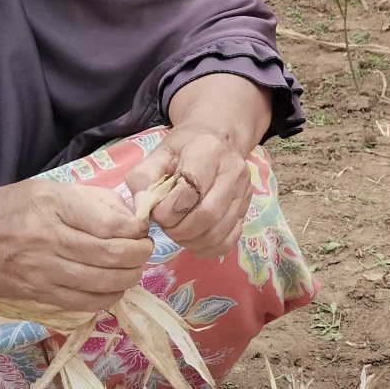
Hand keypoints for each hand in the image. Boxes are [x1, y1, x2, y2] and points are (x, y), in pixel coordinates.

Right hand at [0, 178, 152, 311]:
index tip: (141, 228)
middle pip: (113, 256)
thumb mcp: (49, 189)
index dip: (136, 230)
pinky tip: (113, 286)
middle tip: (144, 248)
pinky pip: (86, 303)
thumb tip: (132, 217)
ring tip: (132, 267)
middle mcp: (49, 240)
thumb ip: (92, 201)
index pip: (110, 225)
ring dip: (130, 277)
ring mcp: (43, 272)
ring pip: (104, 284)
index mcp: (53, 206)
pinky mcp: (40, 295)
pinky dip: (109, 297)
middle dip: (140, 254)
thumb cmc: (8, 209)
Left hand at [123, 125, 252, 256]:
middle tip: (166, 225)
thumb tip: (142, 208)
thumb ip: (143, 179)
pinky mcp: (247, 209)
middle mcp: (233, 171)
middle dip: (179, 230)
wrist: (216, 139)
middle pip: (207, 215)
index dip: (167, 211)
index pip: (189, 192)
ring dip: (191, 241)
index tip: (156, 211)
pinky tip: (194, 239)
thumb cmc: (184, 149)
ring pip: (218, 232)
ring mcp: (244, 191)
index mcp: (209, 151)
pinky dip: (207, 248)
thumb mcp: (158, 154)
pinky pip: (229, 240)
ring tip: (178, 231)